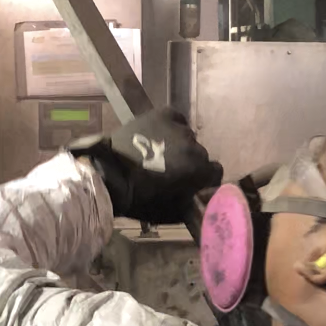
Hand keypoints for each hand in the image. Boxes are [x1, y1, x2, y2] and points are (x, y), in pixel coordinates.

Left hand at [72, 106, 221, 223]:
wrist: (110, 175)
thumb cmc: (141, 199)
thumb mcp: (172, 211)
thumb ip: (192, 203)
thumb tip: (200, 200)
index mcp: (199, 170)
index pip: (215, 172)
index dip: (204, 178)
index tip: (193, 183)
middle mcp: (194, 146)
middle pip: (199, 154)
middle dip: (189, 162)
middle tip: (171, 169)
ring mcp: (178, 128)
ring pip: (186, 137)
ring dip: (177, 145)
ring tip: (160, 152)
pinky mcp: (162, 114)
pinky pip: (176, 119)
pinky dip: (171, 126)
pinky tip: (160, 134)